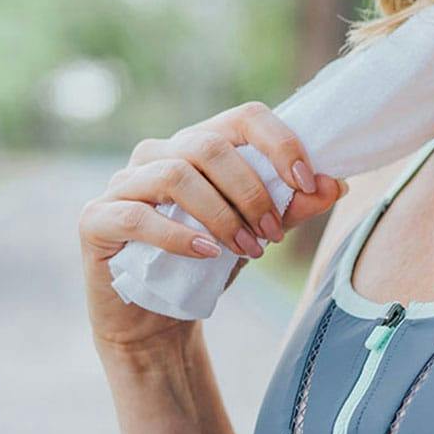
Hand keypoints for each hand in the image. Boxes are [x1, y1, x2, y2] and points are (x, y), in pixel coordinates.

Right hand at [78, 101, 346, 354]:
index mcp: (199, 143)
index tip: (307, 183)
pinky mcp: (97, 218)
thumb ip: (292, 206)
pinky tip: (208, 255)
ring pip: (176, 175)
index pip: (244, 117)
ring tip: (248, 250)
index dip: (280, 144)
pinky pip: (138, 215)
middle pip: (211, 146)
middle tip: (273, 234)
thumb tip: (337, 183)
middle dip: (252, 191)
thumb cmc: (207, 263)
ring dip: (222, 215)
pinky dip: (179, 235)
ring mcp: (122, 182)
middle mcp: (158, 152)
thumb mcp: (256, 231)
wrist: (155, 317)